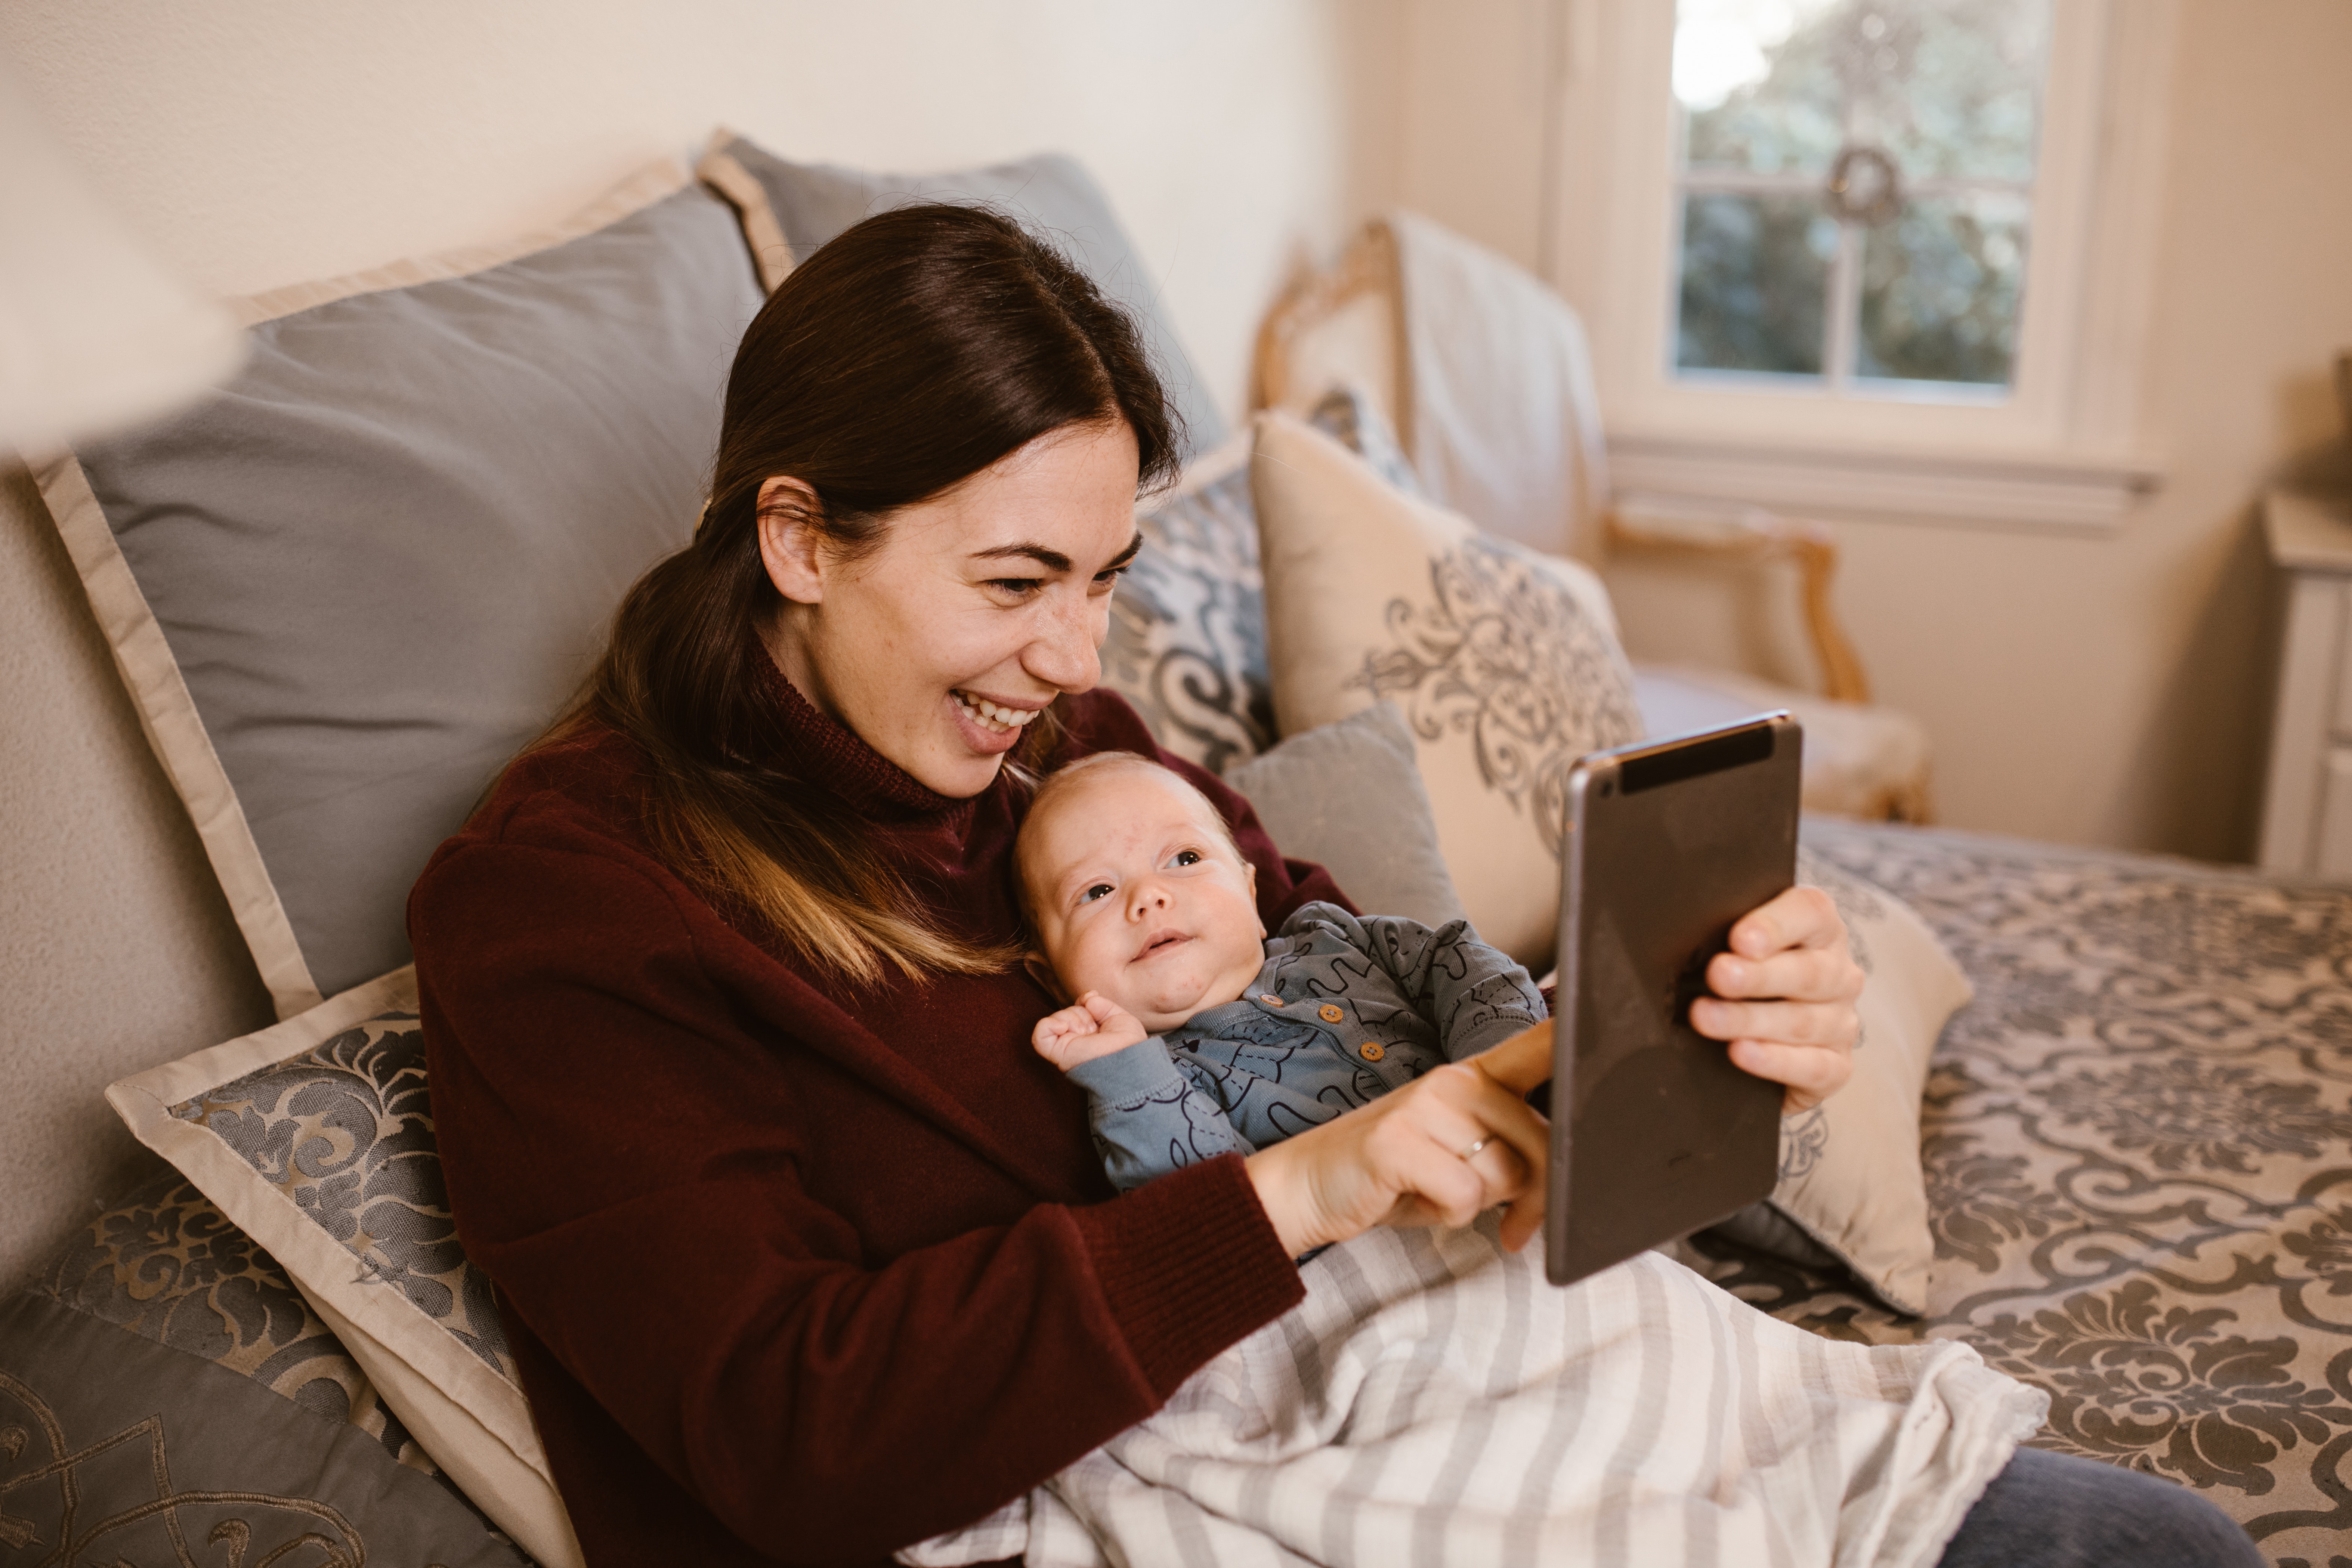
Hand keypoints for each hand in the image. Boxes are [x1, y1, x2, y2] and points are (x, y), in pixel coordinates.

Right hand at [1032, 991, 1148, 1070]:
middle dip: (1080, 1012)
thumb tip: (1087, 999)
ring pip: (1053, 1020)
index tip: (1091, 1002)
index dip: (1082, 1002)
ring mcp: (1064, 1048)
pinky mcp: (1057, 1054)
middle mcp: (1075, 1042)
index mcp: (1089, 1035)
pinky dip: (1049, 1024)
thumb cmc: (1129, 1045)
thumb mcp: (1120, 1018)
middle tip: (1094, 1028)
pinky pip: (1040, 1035)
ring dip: (1071, 1018)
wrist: (1128, 1059)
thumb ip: (1102, 1005)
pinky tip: (1065, 1027)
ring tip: (1086, 1031)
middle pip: (1065, 1012)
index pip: (1076, 1011)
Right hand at [1244, 1021, 1552, 1256]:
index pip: (1539, 1047)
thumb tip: (1568, 1176)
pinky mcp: (1399, 1139)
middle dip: (1536, 1199)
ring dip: (1480, 1205)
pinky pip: (1466, 1195)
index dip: (1579, 1040)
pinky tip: (1416, 1200)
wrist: (1309, 1185)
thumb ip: (1509, 1149)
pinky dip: (1448, 1214)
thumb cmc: (1396, 1175)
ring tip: (1440, 1194)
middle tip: (1513, 1227)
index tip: (1622, 1025)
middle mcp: (1455, 1080)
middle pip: (1542, 1144)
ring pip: (1506, 1174)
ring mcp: (1425, 1105)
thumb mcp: (1459, 1152)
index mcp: (1474, 1077)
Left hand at [1693, 885, 1863, 1113]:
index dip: (1775, 925)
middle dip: (1757, 976)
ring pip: (1800, 1021)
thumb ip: (1728, 935)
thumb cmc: (1746, 976)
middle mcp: (1838, 974)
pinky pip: (1813, 1066)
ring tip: (1705, 1018)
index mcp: (1820, 931)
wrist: (1772, 1042)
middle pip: (1806, 972)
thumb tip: (1685, 928)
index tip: (1739, 939)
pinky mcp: (1836, 1065)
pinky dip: (1774, 1060)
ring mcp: (1840, 1022)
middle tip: (1718, 975)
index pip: (1810, 913)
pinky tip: (1740, 1052)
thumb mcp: (1740, 946)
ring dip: (1749, 1020)